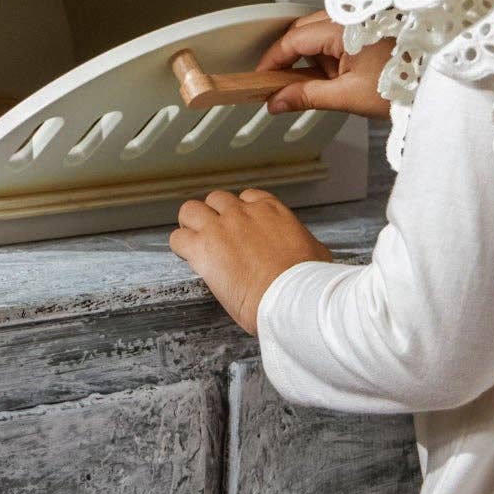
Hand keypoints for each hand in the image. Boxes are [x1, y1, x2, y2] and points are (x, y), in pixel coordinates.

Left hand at [170, 187, 333, 332]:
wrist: (291, 296)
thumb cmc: (306, 280)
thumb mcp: (316, 252)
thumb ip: (302, 244)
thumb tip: (307, 252)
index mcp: (271, 210)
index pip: (246, 197)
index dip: (239, 213)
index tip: (239, 227)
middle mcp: (243, 213)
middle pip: (216, 200)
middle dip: (213, 215)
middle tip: (214, 236)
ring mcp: (221, 227)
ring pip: (190, 210)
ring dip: (191, 225)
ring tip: (195, 243)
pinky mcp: (203, 248)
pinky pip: (178, 238)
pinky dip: (180, 247)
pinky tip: (188, 258)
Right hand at [257, 11, 393, 117]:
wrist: (437, 82)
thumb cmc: (404, 85)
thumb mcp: (348, 97)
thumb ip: (307, 97)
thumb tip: (277, 101)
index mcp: (344, 28)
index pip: (293, 40)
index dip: (273, 60)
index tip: (261, 79)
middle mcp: (351, 16)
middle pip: (302, 30)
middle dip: (291, 58)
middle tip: (284, 85)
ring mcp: (360, 19)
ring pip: (318, 31)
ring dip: (312, 55)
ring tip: (325, 84)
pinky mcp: (368, 26)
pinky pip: (336, 33)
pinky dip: (329, 52)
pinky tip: (339, 74)